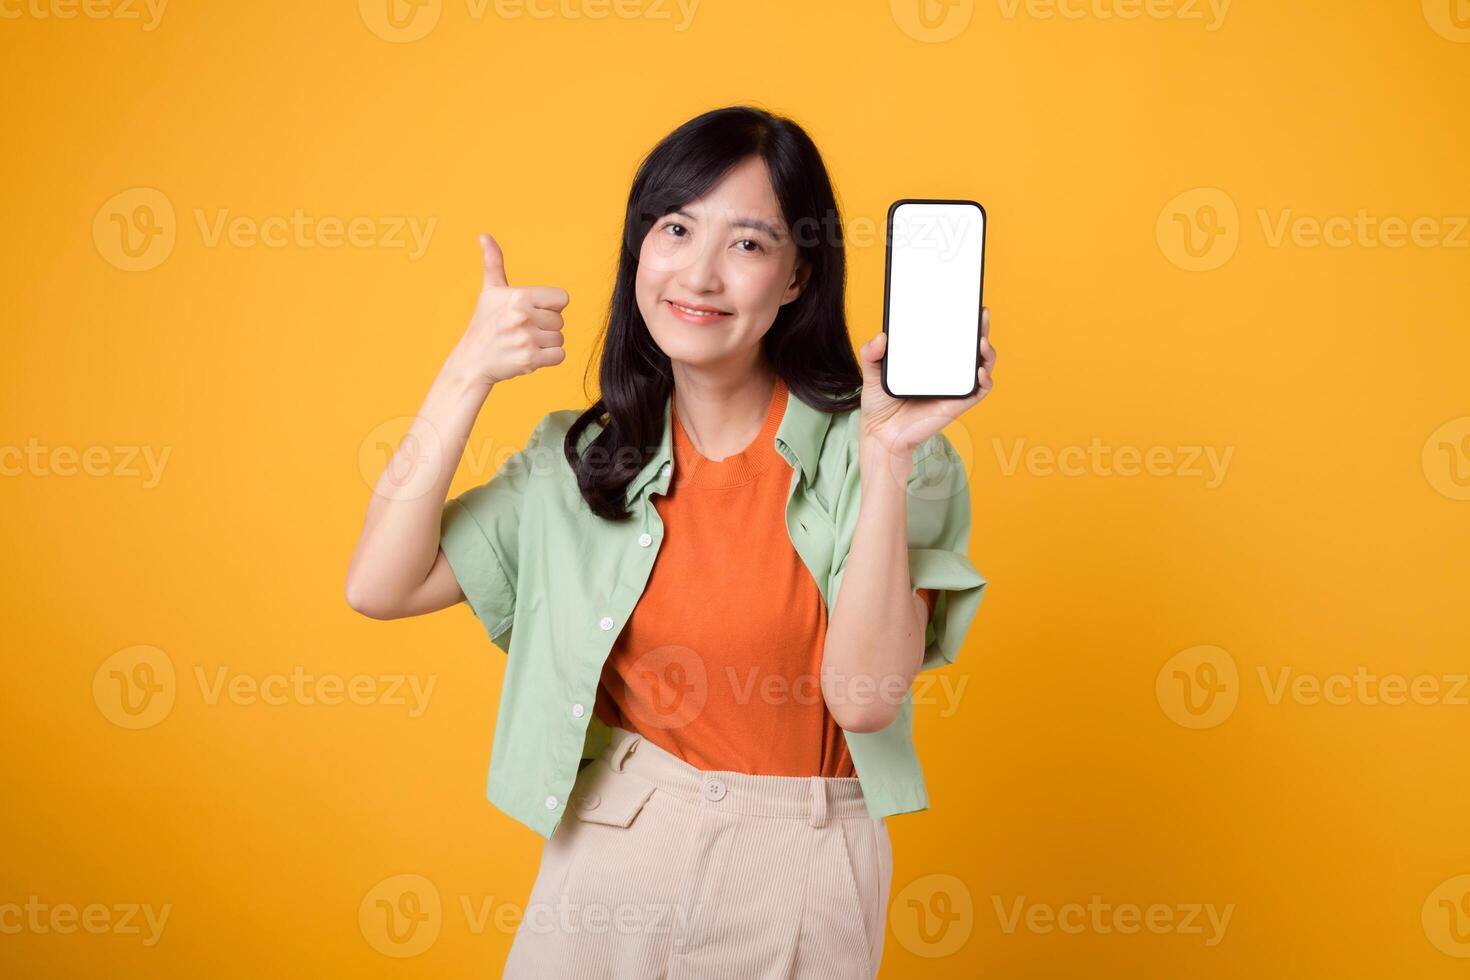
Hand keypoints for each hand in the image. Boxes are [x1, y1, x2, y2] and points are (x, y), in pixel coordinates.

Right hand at [450, 233, 569, 386]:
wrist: (472, 360)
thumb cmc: (485, 324)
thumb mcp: (490, 291)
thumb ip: (493, 262)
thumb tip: (484, 235)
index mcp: (519, 296)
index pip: (562, 298)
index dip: (550, 306)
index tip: (532, 311)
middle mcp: (523, 316)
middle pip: (560, 321)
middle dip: (545, 327)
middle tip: (523, 330)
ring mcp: (527, 339)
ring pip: (560, 339)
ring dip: (546, 344)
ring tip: (524, 343)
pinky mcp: (530, 360)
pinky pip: (559, 356)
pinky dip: (549, 358)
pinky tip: (529, 355)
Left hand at [857, 307, 995, 455]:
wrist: (881, 434)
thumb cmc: (880, 404)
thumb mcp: (872, 372)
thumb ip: (871, 353)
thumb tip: (880, 337)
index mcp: (930, 360)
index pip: (950, 335)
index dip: (961, 319)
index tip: (966, 303)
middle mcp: (946, 371)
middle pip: (971, 346)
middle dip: (981, 327)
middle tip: (981, 314)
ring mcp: (953, 387)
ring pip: (981, 365)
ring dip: (987, 352)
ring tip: (981, 341)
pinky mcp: (957, 404)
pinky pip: (979, 391)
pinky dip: (985, 381)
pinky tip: (979, 372)